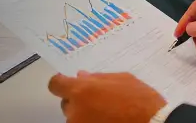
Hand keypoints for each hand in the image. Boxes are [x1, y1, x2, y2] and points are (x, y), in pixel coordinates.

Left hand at [48, 71, 165, 122]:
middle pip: (66, 103)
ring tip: (106, 112)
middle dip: (78, 100)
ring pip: (75, 118)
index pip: (55, 85)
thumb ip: (98, 78)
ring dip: (85, 114)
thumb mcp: (121, 79)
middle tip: (97, 99)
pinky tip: (108, 120)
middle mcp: (75, 110)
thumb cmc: (140, 100)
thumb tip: (82, 76)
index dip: (61, 83)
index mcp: (81, 90)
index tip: (67, 83)